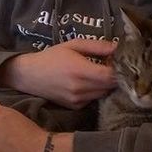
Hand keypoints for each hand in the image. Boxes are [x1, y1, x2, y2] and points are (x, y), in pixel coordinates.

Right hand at [0, 38, 116, 108]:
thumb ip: (97, 46)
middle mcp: (80, 88)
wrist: (30, 75)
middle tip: (113, 66)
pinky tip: (89, 82)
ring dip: (106, 85)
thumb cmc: (52, 56)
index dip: (120, 69)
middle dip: (115, 77)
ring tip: (100, 73)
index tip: (121, 62)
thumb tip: (118, 47)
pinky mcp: (75, 106)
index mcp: (80, 70)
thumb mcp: (74, 45)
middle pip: (110, 86)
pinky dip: (96, 91)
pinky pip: (94, 99)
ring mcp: (78, 100)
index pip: (111, 75)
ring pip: (104, 94)